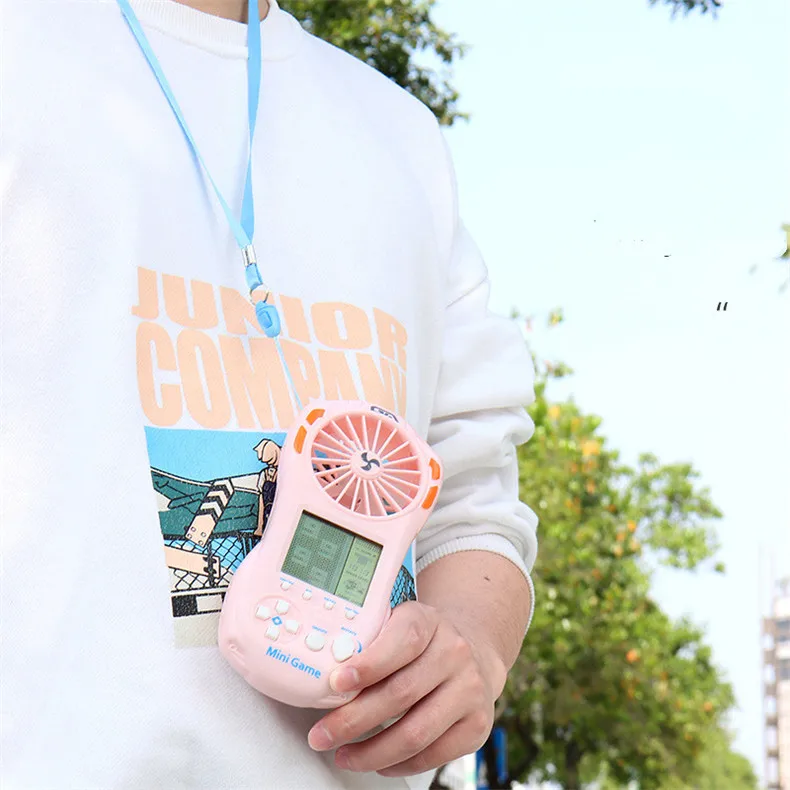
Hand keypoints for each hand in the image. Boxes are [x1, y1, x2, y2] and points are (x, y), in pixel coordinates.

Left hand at [307, 601, 505, 777]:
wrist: (473, 651)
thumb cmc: (423, 641)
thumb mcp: (399, 624)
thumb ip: (370, 640)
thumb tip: (322, 673)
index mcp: (429, 621)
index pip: (402, 641)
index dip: (368, 664)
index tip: (336, 682)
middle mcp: (454, 653)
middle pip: (401, 694)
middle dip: (354, 720)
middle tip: (322, 734)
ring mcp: (469, 690)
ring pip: (416, 732)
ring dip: (372, 752)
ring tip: (343, 754)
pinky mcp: (477, 726)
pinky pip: (433, 755)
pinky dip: (399, 765)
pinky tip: (378, 761)